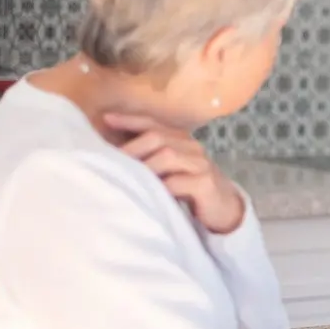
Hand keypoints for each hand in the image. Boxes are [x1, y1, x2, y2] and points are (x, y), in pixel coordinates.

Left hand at [104, 112, 244, 233]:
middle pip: (158, 137)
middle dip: (131, 148)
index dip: (130, 120)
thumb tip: (111, 155)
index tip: (106, 119)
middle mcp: (192, 147)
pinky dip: (160, 186)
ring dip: (144, 167)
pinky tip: (147, 194)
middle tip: (108, 161)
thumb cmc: (188, 188)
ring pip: (167, 156)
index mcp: (181, 140)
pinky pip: (177, 182)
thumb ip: (149, 159)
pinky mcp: (205, 183)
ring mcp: (200, 164)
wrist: (223, 209)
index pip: (153, 124)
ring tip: (125, 178)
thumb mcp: (168, 170)